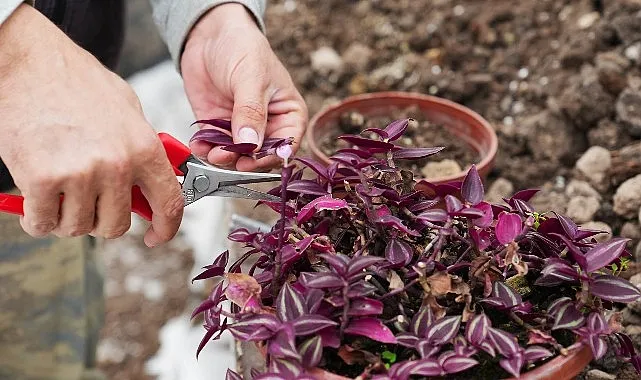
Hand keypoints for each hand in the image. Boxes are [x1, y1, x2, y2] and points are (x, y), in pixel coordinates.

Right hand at [0, 5, 183, 245]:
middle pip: (116, 225)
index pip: (168, 204)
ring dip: (66, 217)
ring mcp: (81, 174)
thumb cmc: (75, 82)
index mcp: (144, 148)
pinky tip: (36, 197)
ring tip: (59, 189)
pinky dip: (37, 218)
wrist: (27, 61)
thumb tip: (152, 184)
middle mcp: (118, 165)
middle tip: (86, 200)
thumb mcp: (127, 109)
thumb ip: (142, 149)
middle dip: (100, 219)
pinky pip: (44, 224)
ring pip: (78, 227)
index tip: (155, 237)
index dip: (165, 228)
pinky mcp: (42, 179)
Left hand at [181, 3, 307, 171]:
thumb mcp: (251, 78)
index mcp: (288, 113)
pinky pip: (213, 145)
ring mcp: (241, 127)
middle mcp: (267, 125)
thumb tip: (250, 142)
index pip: (286, 145)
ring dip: (222, 157)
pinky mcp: (218, 126)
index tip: (253, 160)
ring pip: (235, 156)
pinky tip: (199, 144)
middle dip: (243, 160)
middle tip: (227, 156)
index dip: (271, 157)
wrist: (210, 34)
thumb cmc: (242, 47)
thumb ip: (250, 112)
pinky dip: (205, 148)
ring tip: (210, 151)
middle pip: (260, 156)